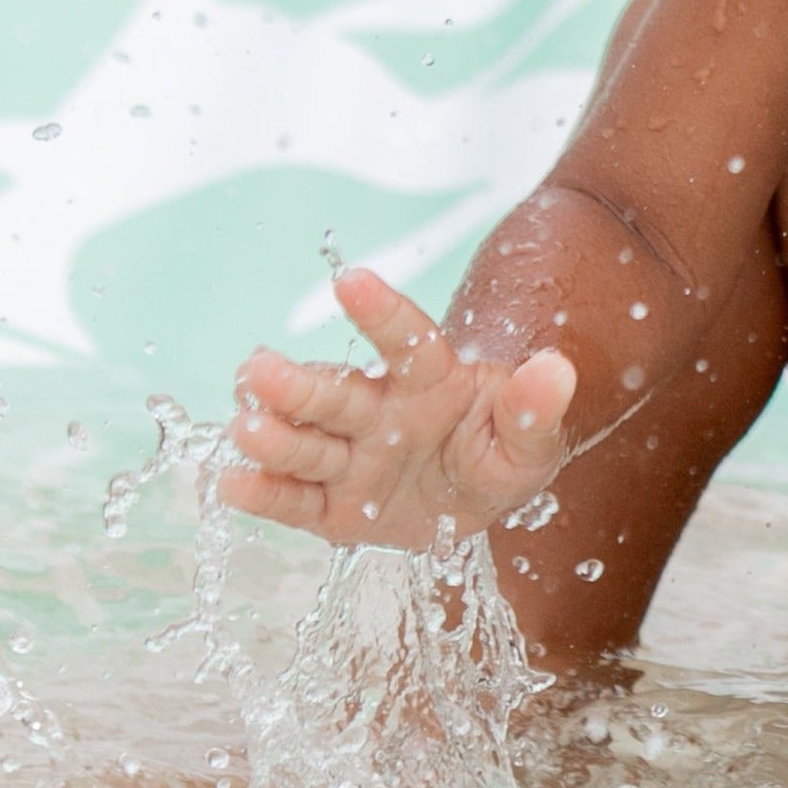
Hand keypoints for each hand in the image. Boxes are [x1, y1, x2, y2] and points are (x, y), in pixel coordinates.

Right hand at [220, 268, 574, 553]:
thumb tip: (557, 369)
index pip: (407, 342)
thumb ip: (536, 410)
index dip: (380, 312)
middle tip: (256, 368)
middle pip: (336, 395)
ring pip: (308, 444)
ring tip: (245, 426)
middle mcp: (378, 413)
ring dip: (276, 436)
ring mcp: (350, 459)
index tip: (349, 280)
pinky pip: (295, 500)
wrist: (474, 500)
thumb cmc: (501, 452)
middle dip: (297, 384)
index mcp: (431, 383)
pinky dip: (264, 494)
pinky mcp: (330, 507)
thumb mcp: (532, 443)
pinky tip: (231, 483)